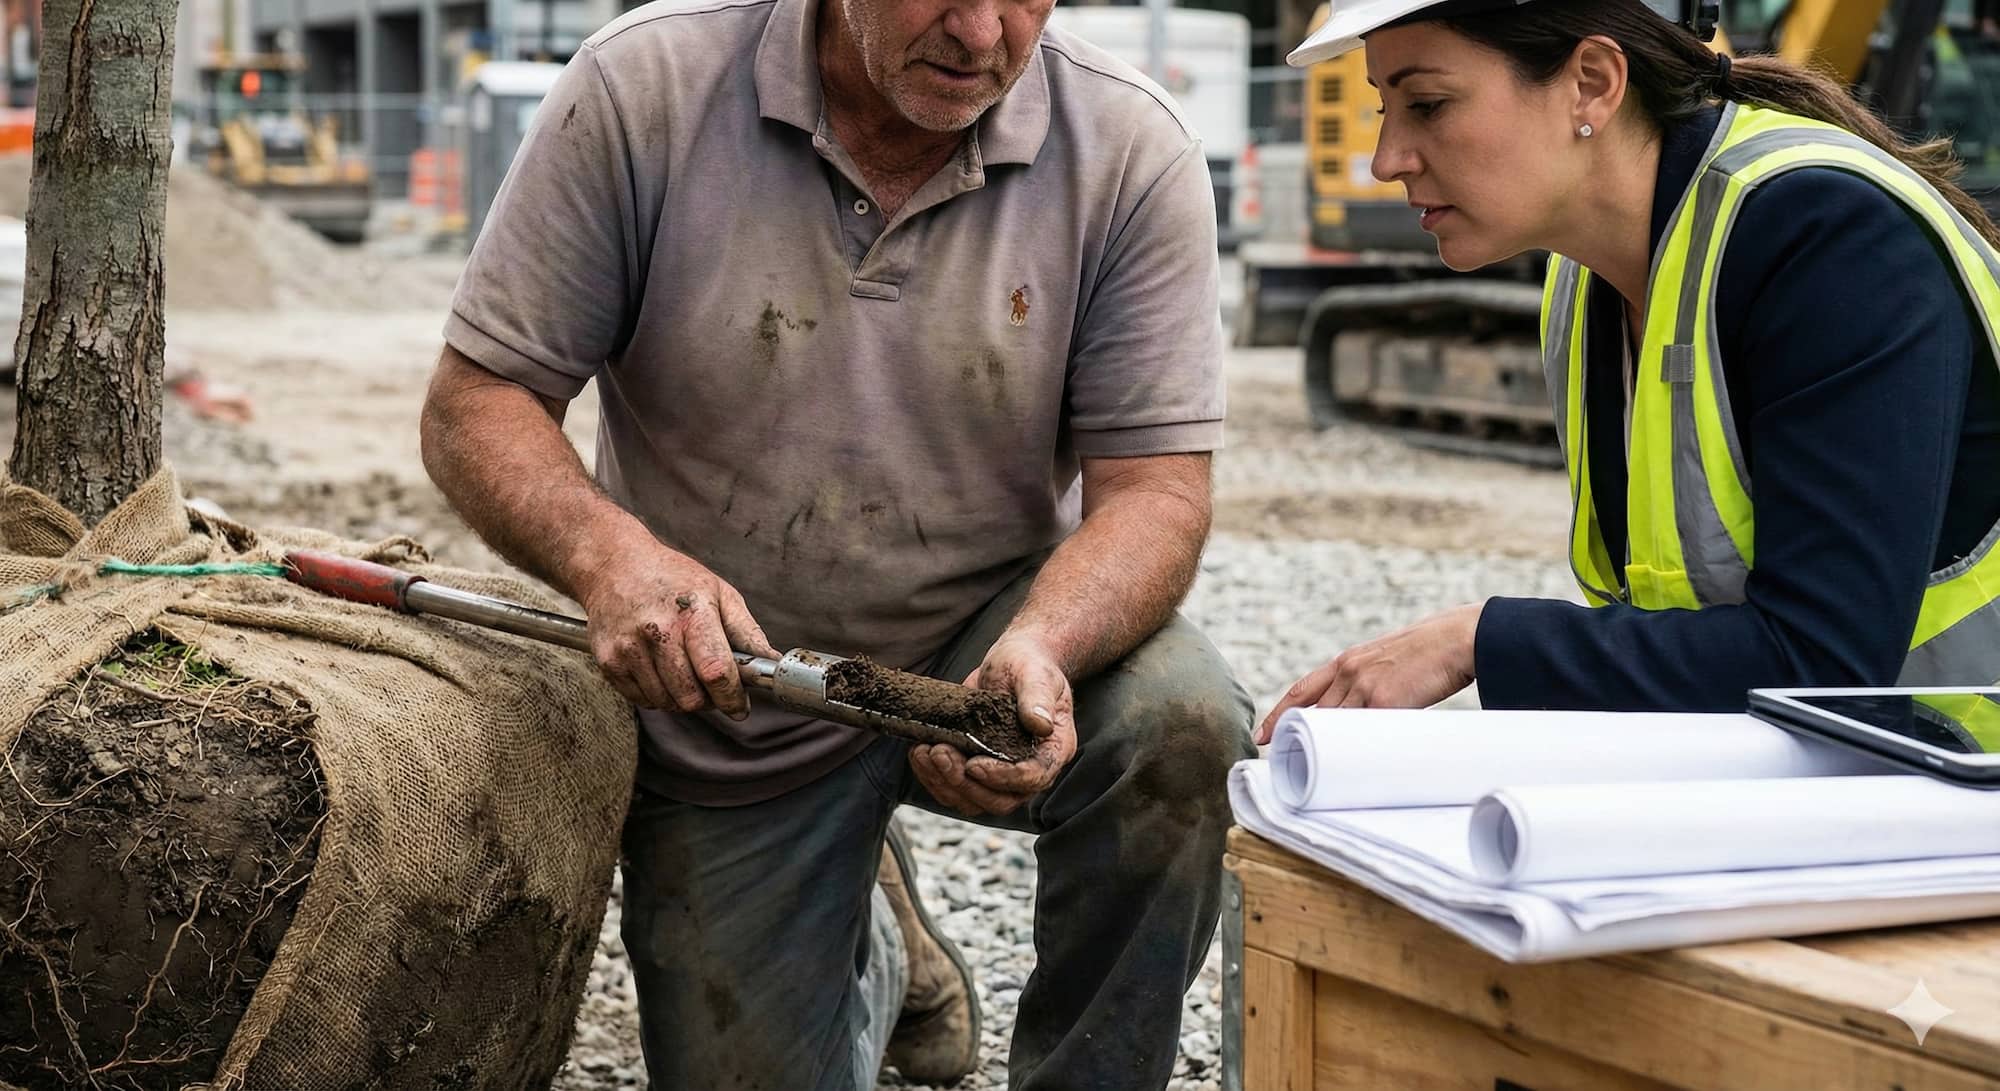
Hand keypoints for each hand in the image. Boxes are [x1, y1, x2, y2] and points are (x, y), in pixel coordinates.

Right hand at [572, 536, 778, 717]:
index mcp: (692, 613)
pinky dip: (658, 695)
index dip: (732, 697)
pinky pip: (643, 700)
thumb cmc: (672, 579)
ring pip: (667, 703)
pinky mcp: (608, 661)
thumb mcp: (719, 593)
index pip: (716, 671)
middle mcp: (657, 632)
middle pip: (691, 697)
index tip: (740, 706)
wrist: (614, 565)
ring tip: (686, 673)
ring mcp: (629, 649)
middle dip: (709, 701)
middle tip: (713, 687)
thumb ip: (747, 632)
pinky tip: (661, 671)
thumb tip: (772, 663)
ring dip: (683, 699)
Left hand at [911, 632, 1076, 815]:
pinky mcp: (978, 770)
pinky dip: (933, 777)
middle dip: (965, 784)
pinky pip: (955, 790)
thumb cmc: (1029, 666)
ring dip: (944, 782)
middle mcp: (1030, 769)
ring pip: (974, 801)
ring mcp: (1002, 774)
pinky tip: (920, 752)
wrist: (1013, 661)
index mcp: (1054, 749)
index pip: (1034, 778)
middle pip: (1001, 801)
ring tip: (925, 752)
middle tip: (940, 752)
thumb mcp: (1035, 675)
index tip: (974, 764)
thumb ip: (1038, 698)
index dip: (1003, 778)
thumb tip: (1040, 724)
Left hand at [1254, 603, 1483, 743]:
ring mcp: (1365, 687)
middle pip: (1315, 715)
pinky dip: (1360, 751)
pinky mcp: (1386, 702)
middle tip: (1287, 761)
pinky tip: (1356, 766)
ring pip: (1336, 727)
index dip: (1279, 713)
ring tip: (1319, 772)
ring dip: (1329, 750)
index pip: (1302, 690)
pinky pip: (1366, 733)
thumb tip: (1365, 713)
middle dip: (1301, 739)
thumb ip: (1370, 682)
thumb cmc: (1430, 651)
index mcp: (1347, 661)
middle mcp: (1349, 672)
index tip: (1263, 734)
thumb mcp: (1388, 659)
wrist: (1456, 639)